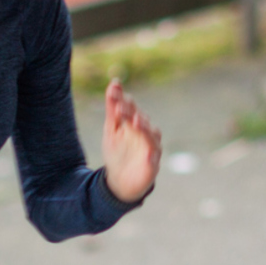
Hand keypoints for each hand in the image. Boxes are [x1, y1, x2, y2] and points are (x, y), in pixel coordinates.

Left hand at [101, 79, 162, 204]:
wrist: (120, 181)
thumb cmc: (117, 151)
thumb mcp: (112, 129)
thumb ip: (113, 108)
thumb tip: (114, 83)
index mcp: (135, 122)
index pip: (130, 107)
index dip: (122, 100)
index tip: (113, 90)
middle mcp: (146, 132)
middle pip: (140, 119)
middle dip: (131, 113)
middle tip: (120, 107)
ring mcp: (151, 148)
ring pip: (150, 136)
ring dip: (144, 130)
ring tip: (136, 123)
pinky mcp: (153, 165)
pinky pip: (154, 160)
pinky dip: (151, 157)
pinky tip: (148, 155)